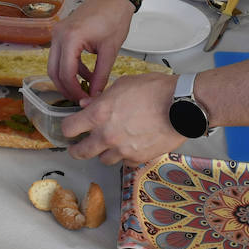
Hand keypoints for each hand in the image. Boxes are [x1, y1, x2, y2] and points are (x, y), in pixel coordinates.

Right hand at [48, 0, 133, 100]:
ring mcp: (58, 32)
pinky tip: (86, 75)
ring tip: (85, 89)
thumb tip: (95, 95)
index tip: (85, 100)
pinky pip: (61, 55)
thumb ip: (101, 75)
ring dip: (67, 79)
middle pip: (54, 71)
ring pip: (54, 64)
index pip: (66, 74)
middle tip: (81, 99)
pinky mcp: (62, 32)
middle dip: (66, 88)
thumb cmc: (115, 17)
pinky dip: (70, 67)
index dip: (75, 91)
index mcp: (70, 38)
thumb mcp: (110, 50)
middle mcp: (58, 34)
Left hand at [64, 73, 183, 164]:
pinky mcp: (138, 158)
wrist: (181, 106)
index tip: (69, 129)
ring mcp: (122, 150)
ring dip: (103, 153)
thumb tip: (87, 104)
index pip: (69, 128)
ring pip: (103, 160)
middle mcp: (107, 135)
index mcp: (99, 114)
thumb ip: (101, 97)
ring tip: (109, 145)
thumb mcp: (123, 85)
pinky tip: (130, 146)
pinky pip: (125, 163)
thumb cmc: (155, 91)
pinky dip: (125, 157)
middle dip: (77, 149)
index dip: (67, 129)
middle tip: (77, 147)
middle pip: (81, 151)